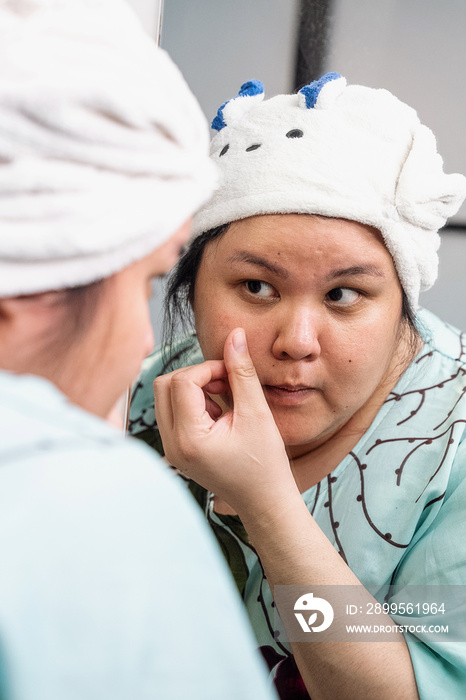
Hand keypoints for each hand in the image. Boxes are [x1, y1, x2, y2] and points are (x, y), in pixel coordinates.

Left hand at [153, 328, 295, 517]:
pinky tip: (220, 413)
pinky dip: (193, 403)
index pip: (182, 381)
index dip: (208, 368)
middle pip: (164, 385)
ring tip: (226, 399)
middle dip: (196, 375)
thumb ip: (242, 372)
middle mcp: (172, 446)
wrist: (264, 501)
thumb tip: (234, 336)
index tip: (232, 373)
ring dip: (194, 388)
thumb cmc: (265, 464)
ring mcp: (171, 449)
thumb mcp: (257, 413)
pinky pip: (173, 412)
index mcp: (189, 439)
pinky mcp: (176, 450)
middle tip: (226, 382)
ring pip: (165, 396)